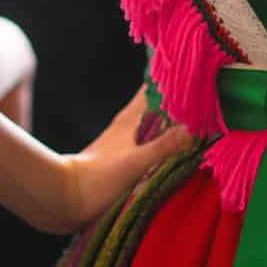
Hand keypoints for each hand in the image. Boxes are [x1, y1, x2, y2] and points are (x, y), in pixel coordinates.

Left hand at [47, 87, 195, 234]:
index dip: (170, 77)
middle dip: (176, 98)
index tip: (194, 69)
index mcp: (129, 119)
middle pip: (154, 103)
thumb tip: (193, 129)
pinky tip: (171, 147)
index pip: (151, 87)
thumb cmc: (97, 178)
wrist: (64, 197)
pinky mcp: (120, 158)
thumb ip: (163, 146)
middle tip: (202, 94)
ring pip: (151, 121)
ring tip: (193, 118)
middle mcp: (127, 125)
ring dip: (169, 118)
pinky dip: (161, 138)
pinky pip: (147, 140)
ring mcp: (122, 141)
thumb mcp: (135, 163)